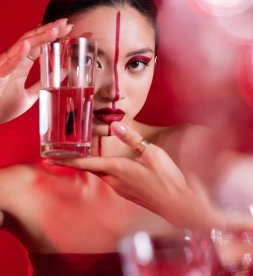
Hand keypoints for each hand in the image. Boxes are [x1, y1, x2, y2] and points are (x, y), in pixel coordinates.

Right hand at [0, 19, 72, 122]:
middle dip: (49, 30)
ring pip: (22, 47)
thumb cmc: (1, 107)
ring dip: (38, 37)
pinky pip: (8, 65)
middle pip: (33, 40)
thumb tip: (62, 73)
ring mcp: (4, 66)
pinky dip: (18, 55)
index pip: (39, 45)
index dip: (52, 36)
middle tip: (65, 22)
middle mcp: (12, 61)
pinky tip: (27, 45)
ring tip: (54, 29)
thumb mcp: (29, 96)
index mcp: (20, 65)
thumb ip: (42, 83)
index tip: (66, 28)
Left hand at [50, 122, 252, 232]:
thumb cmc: (166, 178)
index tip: (51, 157)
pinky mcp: (128, 192)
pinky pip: (110, 178)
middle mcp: (115, 181)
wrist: (177, 204)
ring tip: (83, 154)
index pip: (87, 163)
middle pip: (91, 168)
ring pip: (101, 173)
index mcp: (117, 169)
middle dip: (76, 160)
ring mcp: (121, 188)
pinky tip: (109, 165)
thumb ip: (132, 139)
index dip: (68, 159)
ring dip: (90, 164)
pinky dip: (103, 170)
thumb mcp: (151, 153)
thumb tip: (116, 125)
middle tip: (63, 152)